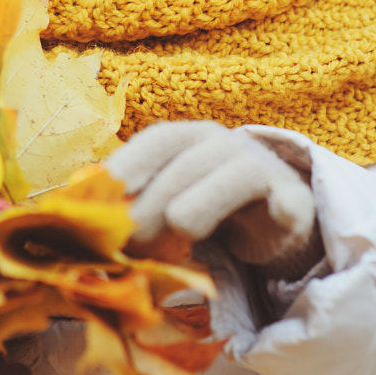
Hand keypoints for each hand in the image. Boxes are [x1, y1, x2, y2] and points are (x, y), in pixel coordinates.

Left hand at [107, 121, 320, 278]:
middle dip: (155, 197)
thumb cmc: (206, 207)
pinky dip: (280, 207)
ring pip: (235, 175)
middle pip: (188, 162)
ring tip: (178, 228)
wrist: (273, 221)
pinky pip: (289, 201)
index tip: (105, 190)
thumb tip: (81, 216)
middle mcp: (225, 145)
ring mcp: (263, 170)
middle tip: (129, 236)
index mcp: (190, 139)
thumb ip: (131, 203)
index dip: (132, 161)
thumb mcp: (166, 201)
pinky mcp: (294, 202)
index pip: (159, 139)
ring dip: (203, 201)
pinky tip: (273, 215)